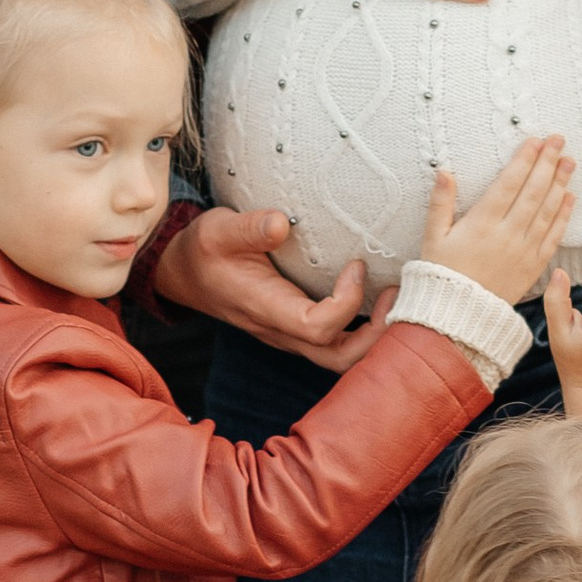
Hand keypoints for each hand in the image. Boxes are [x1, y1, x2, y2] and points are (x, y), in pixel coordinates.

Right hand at [151, 205, 394, 375]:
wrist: (185, 273)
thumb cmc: (204, 249)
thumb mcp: (218, 230)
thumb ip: (248, 227)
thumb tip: (280, 222)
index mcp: (265, 309)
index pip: (316, 328)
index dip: (345, 303)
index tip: (356, 265)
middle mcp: (281, 330)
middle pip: (338, 359)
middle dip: (376, 336)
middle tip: (397, 294)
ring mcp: (291, 334)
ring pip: (341, 358)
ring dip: (375, 336)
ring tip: (395, 297)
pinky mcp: (298, 327)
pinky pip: (338, 343)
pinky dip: (366, 330)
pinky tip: (381, 299)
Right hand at [418, 136, 575, 303]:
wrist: (460, 314)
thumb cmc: (443, 273)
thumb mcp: (433, 237)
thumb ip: (440, 203)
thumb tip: (444, 172)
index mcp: (481, 224)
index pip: (508, 184)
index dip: (524, 160)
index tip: (535, 141)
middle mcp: (506, 234)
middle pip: (532, 192)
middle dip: (547, 163)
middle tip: (559, 141)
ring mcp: (523, 250)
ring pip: (546, 211)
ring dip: (560, 184)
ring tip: (569, 161)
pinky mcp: (534, 266)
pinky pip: (553, 236)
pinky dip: (563, 216)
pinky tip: (569, 197)